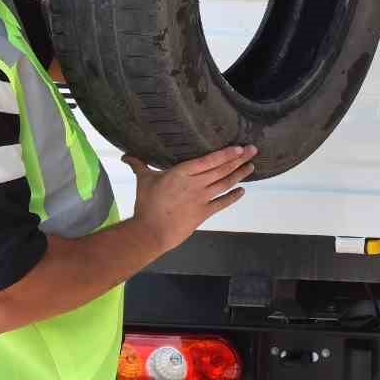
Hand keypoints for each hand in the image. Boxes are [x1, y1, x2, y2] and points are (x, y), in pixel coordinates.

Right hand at [125, 145, 257, 250]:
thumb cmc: (147, 204)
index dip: (226, 153)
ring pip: (225, 183)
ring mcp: (202, 199)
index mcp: (183, 172)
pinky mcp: (204, 213)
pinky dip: (233, 197)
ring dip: (239, 175)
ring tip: (251, 166)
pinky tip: (242, 191)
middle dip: (239, 159)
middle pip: (222, 169)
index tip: (240, 147)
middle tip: (253, 151)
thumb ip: (139, 165)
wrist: (151, 231)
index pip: (209, 160)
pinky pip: (222, 203)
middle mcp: (196, 184)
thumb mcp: (143, 180)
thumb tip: (126, 156)